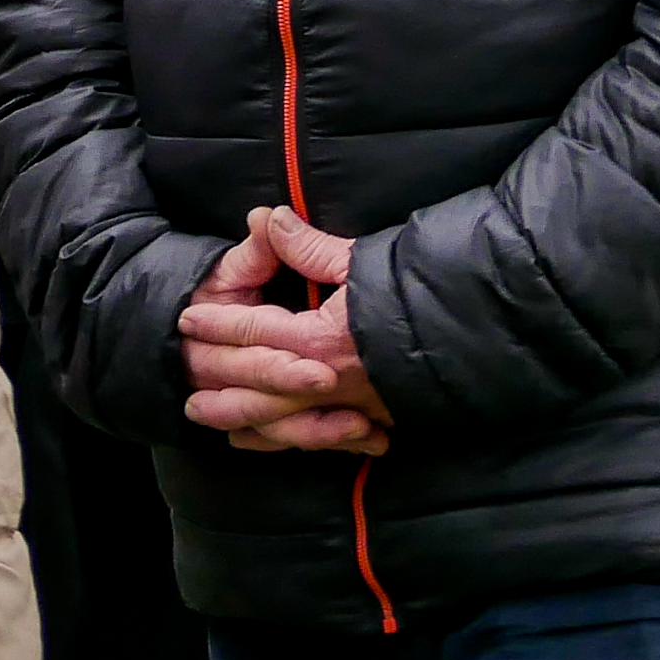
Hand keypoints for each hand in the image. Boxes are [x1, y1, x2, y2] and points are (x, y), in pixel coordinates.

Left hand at [179, 207, 395, 454]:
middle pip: (258, 386)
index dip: (218, 324)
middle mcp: (329, 381)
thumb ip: (306, 246)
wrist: (475, 334)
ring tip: (207, 417)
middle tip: (184, 380)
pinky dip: (284, 442)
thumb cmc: (416, 292)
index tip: (187, 319)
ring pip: (281, 422)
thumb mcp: (358, 261)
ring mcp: (352, 408)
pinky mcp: (373, 422)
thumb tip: (264, 217)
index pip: (254, 332)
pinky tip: (261, 441)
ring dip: (241, 420)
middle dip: (218, 382)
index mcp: (319, 339)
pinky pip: (318, 440)